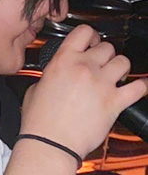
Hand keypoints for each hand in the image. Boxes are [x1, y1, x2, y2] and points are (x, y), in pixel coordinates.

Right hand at [20, 25, 147, 158]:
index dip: (90, 35)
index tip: (91, 41)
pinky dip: (141, 86)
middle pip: (107, 47)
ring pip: (124, 62)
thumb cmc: (40, 120)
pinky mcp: (115, 102)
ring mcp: (101, 84)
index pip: (83, 32)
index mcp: (63, 61)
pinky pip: (138, 87)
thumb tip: (58, 76)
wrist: (50, 142)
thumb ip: (51, 75)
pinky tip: (138, 87)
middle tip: (102, 63)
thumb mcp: (36, 88)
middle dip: (105, 54)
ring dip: (120, 67)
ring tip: (115, 75)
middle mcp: (84, 67)